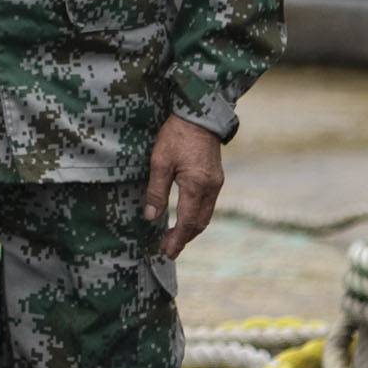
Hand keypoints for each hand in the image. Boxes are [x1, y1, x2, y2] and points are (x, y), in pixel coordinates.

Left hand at [144, 114, 226, 259]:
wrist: (199, 116)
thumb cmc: (176, 136)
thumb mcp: (159, 161)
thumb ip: (156, 191)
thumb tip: (150, 217)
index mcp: (197, 186)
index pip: (188, 222)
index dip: (177, 239)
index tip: (166, 252)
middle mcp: (211, 188)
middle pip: (200, 223)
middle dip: (184, 238)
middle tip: (168, 250)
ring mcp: (216, 183)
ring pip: (206, 215)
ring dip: (191, 229)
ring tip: (175, 238)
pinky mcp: (216, 178)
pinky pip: (208, 204)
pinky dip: (197, 216)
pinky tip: (185, 218)